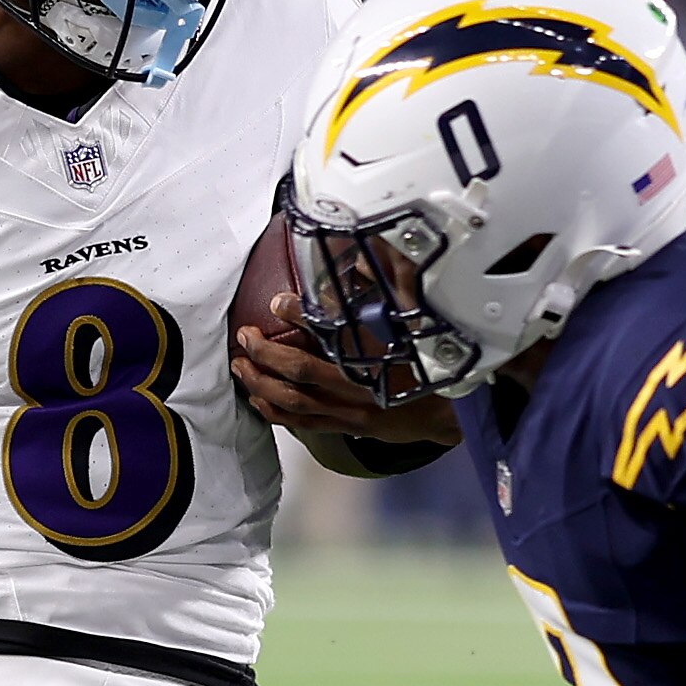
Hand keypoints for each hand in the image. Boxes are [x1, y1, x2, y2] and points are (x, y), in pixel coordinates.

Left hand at [230, 291, 461, 447]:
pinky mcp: (344, 427)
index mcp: (377, 359)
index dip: (300, 316)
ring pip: (294, 403)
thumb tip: (363, 258)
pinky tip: (257, 399)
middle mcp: (359, 389)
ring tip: (241, 367)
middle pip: (300, 374)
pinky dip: (274, 411)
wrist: (445, 415)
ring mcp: (349, 413)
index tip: (277, 302)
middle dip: (265, 355)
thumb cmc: (428, 366)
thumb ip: (388, 293)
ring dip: (261, 384)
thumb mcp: (413, 326)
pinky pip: (301, 423)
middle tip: (245, 336)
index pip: (332, 336)